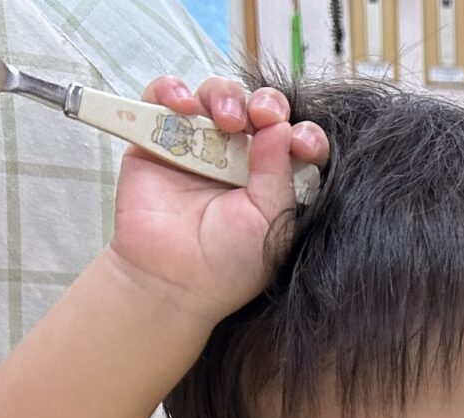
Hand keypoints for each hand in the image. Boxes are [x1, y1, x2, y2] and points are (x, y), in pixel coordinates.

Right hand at [105, 77, 328, 325]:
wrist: (171, 281)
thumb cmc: (229, 263)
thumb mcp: (270, 222)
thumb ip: (279, 175)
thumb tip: (282, 127)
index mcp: (275, 178)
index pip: (297, 140)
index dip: (305, 134)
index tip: (302, 144)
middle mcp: (240, 156)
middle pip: (259, 107)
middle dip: (267, 103)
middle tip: (262, 116)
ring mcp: (199, 144)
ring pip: (217, 96)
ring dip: (225, 96)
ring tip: (225, 120)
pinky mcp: (159, 138)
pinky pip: (164, 96)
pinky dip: (172, 90)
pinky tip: (182, 105)